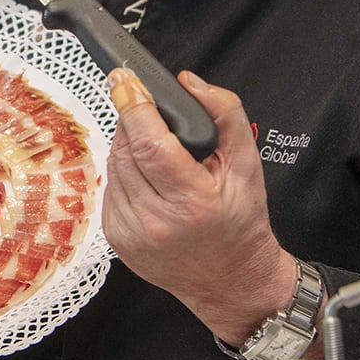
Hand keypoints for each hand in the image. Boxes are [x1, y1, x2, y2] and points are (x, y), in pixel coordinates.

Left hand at [102, 69, 297, 345]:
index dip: (134, 105)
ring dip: (128, 145)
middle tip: (147, 110)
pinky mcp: (117, 239)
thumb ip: (225, 115)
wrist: (230, 279)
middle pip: (126, 149)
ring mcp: (131, 233)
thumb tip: (189, 83)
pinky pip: (111, 187)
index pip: (150, 143)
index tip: (125, 80)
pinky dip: (125, 172)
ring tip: (155, 148)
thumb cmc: (241, 220)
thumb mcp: (248, 164)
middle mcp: (156, 221)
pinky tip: (148, 177)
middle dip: (133, 121)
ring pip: (114, 166)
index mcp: (191, 201)